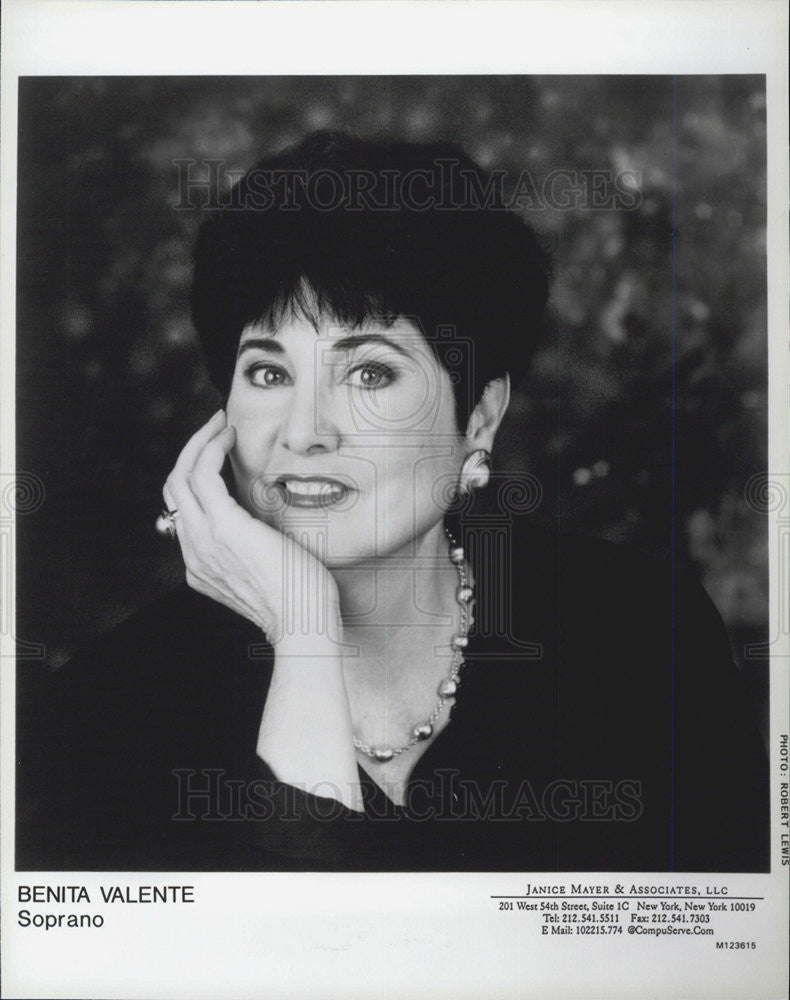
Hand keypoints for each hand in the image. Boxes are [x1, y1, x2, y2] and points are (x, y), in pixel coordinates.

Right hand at [163, 410, 339, 644]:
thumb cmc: (300, 600)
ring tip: (221, 424)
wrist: (304, 624)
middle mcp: (193, 553)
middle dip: (192, 450)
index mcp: (201, 565)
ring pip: (179, 476)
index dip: (195, 474)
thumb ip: (254, 548)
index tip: (219, 451)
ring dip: (199, 442)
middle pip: (172, 488)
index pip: (183, 509)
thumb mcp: (268, 571)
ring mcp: (203, 541)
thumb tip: (263, 523)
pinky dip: (212, 448)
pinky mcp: (223, 528)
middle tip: (216, 426)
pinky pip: (202, 475)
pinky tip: (230, 435)